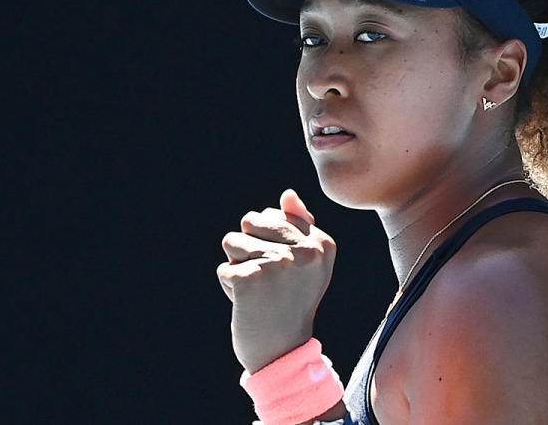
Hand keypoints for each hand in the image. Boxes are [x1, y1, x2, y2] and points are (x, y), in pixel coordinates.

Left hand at [216, 189, 336, 372]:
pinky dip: (229, 288)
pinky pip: (224, 269)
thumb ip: (299, 226)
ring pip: (233, 242)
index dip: (270, 242)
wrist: (284, 352)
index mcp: (323, 243)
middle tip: (269, 281)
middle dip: (250, 248)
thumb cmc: (290, 304)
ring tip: (258, 291)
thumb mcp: (306, 264)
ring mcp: (279, 262)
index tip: (287, 273)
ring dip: (238, 267)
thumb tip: (288, 195)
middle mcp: (305, 250)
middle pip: (252, 221)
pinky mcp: (252, 276)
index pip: (276, 214)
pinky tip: (248, 305)